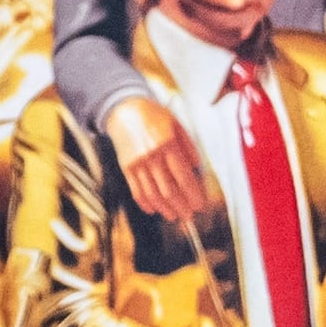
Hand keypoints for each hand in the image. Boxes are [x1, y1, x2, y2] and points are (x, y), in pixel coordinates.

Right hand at [103, 95, 204, 223]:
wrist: (125, 110)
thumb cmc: (153, 116)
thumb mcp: (176, 124)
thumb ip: (188, 145)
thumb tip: (196, 166)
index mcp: (167, 144)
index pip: (183, 176)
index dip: (193, 194)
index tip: (200, 204)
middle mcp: (152, 156)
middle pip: (169, 189)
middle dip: (181, 206)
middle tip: (190, 215)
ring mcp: (137, 163)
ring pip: (153, 194)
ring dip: (165, 209)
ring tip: (174, 216)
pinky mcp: (126, 168)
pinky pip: (136, 191)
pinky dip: (146, 203)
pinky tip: (154, 209)